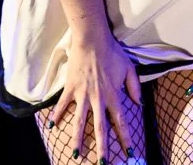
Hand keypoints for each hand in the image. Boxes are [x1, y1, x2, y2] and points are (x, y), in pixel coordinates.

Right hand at [50, 29, 141, 161]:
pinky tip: (53, 127)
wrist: (92, 40)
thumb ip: (134, 87)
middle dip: (102, 148)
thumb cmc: (112, 53)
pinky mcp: (71, 88)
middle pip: (100, 128)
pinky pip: (63, 105)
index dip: (125, 138)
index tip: (128, 153)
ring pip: (80, 122)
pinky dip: (57, 115)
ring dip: (78, 139)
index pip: (121, 122)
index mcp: (114, 96)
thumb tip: (139, 103)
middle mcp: (98, 99)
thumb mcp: (129, 68)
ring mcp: (83, 95)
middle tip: (102, 164)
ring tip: (77, 154)